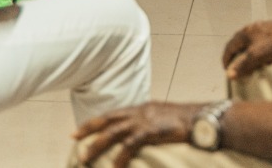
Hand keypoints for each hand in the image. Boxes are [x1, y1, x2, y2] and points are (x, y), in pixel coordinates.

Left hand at [73, 102, 200, 167]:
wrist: (199, 118)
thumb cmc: (183, 121)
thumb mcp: (161, 117)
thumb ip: (147, 123)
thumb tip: (138, 134)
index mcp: (139, 109)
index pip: (111, 115)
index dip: (94, 122)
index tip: (78, 131)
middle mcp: (138, 113)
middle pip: (107, 120)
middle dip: (88, 129)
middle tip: (73, 138)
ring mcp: (143, 122)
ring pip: (113, 133)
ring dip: (96, 145)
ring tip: (85, 158)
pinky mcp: (151, 132)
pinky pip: (130, 145)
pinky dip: (120, 157)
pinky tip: (114, 167)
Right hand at [223, 20, 271, 79]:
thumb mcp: (256, 56)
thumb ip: (242, 65)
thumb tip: (229, 75)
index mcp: (244, 33)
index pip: (229, 47)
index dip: (226, 59)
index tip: (226, 70)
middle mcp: (250, 28)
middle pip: (237, 43)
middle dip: (234, 55)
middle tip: (234, 66)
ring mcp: (260, 26)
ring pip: (247, 41)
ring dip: (243, 51)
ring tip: (246, 61)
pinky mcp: (270, 28)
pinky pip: (256, 39)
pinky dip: (253, 48)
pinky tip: (259, 53)